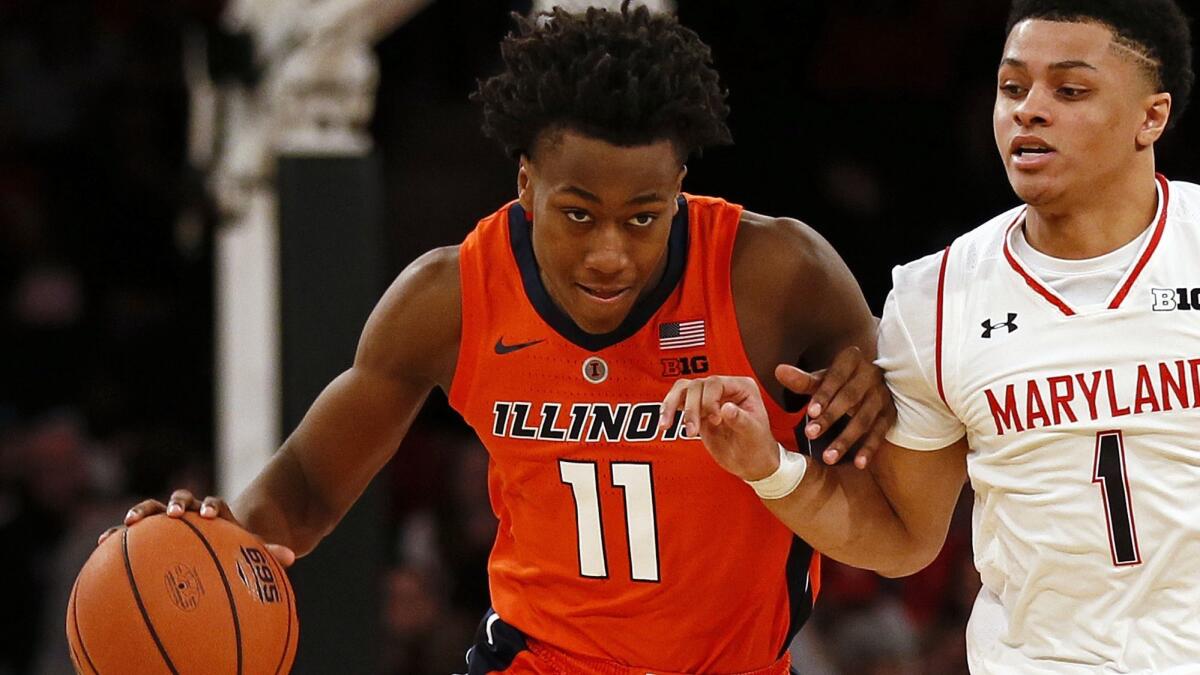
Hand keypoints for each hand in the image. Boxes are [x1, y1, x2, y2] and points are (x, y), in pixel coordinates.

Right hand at [96, 489, 295, 566]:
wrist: (223, 542)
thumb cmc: (239, 548)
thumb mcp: (253, 550)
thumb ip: (269, 551)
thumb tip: (292, 557)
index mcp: (217, 514)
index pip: (213, 505)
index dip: (210, 507)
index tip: (209, 516)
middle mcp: (192, 513)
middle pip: (182, 498)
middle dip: (176, 502)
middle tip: (173, 513)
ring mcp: (171, 522)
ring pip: (154, 512)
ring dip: (142, 514)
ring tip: (126, 525)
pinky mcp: (153, 535)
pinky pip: (134, 535)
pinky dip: (119, 535)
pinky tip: (100, 545)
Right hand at [659, 375, 781, 481]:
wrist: (752, 462)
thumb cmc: (758, 446)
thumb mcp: (753, 434)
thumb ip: (740, 420)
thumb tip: (726, 408)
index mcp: (742, 388)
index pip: (715, 383)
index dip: (709, 400)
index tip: (714, 420)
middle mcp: (724, 389)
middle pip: (696, 386)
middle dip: (691, 409)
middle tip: (693, 431)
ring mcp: (710, 398)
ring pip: (683, 389)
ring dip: (672, 406)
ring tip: (667, 425)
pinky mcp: (698, 410)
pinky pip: (678, 401)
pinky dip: (669, 410)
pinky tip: (665, 422)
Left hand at [777, 346, 895, 468]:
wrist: (869, 384)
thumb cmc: (838, 382)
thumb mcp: (821, 379)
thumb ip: (802, 380)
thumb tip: (779, 370)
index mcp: (852, 359)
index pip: (836, 377)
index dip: (823, 395)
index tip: (810, 412)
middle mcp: (871, 374)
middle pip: (849, 398)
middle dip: (830, 418)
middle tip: (809, 435)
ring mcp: (882, 395)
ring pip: (864, 419)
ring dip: (846, 439)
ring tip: (828, 457)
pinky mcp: (890, 414)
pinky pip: (880, 433)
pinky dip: (869, 449)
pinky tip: (858, 464)